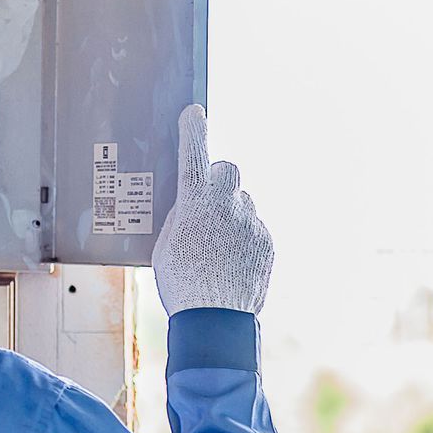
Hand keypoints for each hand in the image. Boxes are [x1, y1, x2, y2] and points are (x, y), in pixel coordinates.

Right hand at [154, 105, 273, 314]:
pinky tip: (231, 260)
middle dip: (216, 180)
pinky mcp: (266, 240)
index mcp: (195, 202)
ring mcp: (251, 221)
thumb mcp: (166, 246)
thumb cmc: (182, 284)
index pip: (195, 152)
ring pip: (241, 203)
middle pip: (227, 171)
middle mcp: (227, 204)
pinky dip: (243, 236)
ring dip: (230, 214)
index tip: (194, 113)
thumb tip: (190, 207)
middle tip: (206, 201)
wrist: (216, 320)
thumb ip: (180, 218)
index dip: (194, 129)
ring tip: (216, 246)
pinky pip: (254, 227)